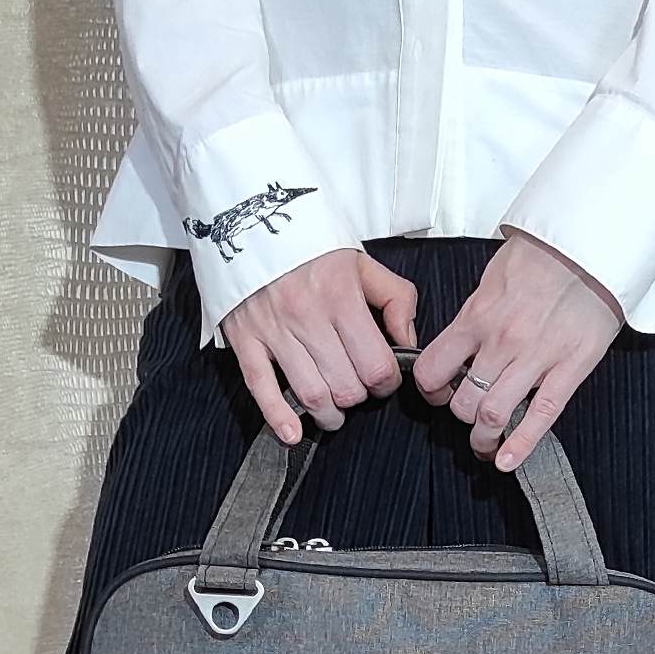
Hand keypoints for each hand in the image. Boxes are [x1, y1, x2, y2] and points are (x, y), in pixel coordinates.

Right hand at [220, 247, 419, 444]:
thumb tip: (408, 341)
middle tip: (357, 391)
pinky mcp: (246, 340)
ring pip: (311, 395)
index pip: (375, 365)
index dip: (386, 382)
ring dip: (329, 415)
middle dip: (358, 398)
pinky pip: (261, 388)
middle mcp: (308, 316)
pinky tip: (292, 434)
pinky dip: (278, 417)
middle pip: (345, 387)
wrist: (249, 218)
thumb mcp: (361, 262)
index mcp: (341, 296)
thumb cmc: (309, 246)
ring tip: (334, 413)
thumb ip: (396, 299)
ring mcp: (274, 331)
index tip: (383, 379)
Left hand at [410, 231, 622, 470]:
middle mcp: (501, 341)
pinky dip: (521, 445)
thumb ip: (475, 317)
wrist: (591, 242)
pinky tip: (507, 461)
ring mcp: (536, 358)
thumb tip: (461, 345)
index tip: (439, 393)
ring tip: (486, 445)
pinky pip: (540, 416)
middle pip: (463, 402)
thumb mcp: (492, 278)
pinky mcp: (570, 368)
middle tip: (468, 419)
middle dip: (461, 418)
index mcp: (477, 317)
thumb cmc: (543, 254)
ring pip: (494, 416)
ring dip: (484, 440)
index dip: (431, 389)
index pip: (433, 368)